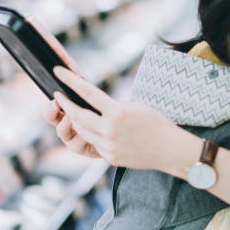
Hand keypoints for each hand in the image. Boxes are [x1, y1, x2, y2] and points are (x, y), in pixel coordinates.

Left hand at [52, 66, 189, 170]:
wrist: (171, 150)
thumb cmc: (156, 123)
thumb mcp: (135, 106)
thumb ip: (113, 106)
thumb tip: (94, 103)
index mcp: (118, 112)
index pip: (87, 93)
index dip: (70, 81)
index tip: (58, 71)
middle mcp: (110, 130)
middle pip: (78, 116)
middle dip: (65, 105)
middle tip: (58, 96)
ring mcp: (109, 146)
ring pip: (82, 132)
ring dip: (75, 121)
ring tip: (71, 111)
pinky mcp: (110, 158)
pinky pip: (94, 144)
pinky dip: (91, 135)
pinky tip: (92, 128)